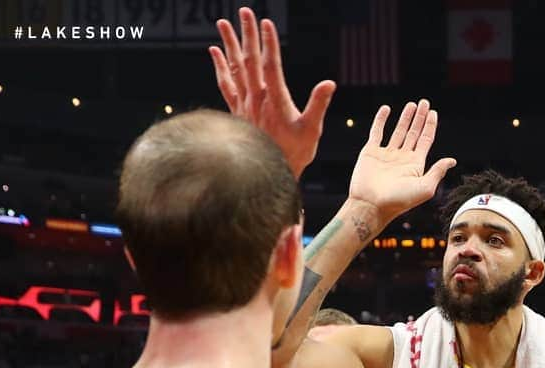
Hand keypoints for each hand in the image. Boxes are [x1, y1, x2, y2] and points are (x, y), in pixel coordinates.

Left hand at [210, 7, 334, 178]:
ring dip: (229, 44)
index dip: (269, 43)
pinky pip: (225, 84)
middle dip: (248, 34)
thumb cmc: (292, 154)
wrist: (267, 174)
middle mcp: (256, 98)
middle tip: (245, 11)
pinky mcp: (238, 111)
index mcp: (274, 99)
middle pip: (250, 59)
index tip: (267, 23)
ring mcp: (244, 104)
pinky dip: (219, 66)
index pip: (271, 64)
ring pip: (234, 68)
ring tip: (222, 23)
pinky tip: (215, 52)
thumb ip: (318, 104)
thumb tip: (329, 84)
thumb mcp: (312, 131)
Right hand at [348, 100, 456, 224]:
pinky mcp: (371, 152)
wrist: (372, 205)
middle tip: (424, 102)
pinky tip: (386, 109)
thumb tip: (452, 160)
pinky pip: (376, 132)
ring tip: (411, 105)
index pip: (426, 141)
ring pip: (398, 131)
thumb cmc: (398, 201)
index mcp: (416, 166)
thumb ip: (437, 172)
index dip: (430, 126)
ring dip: (405, 118)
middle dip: (420, 118)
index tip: (433, 112)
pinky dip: (381, 120)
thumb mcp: (424, 188)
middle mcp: (402, 159)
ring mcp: (386, 155)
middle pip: (414, 133)